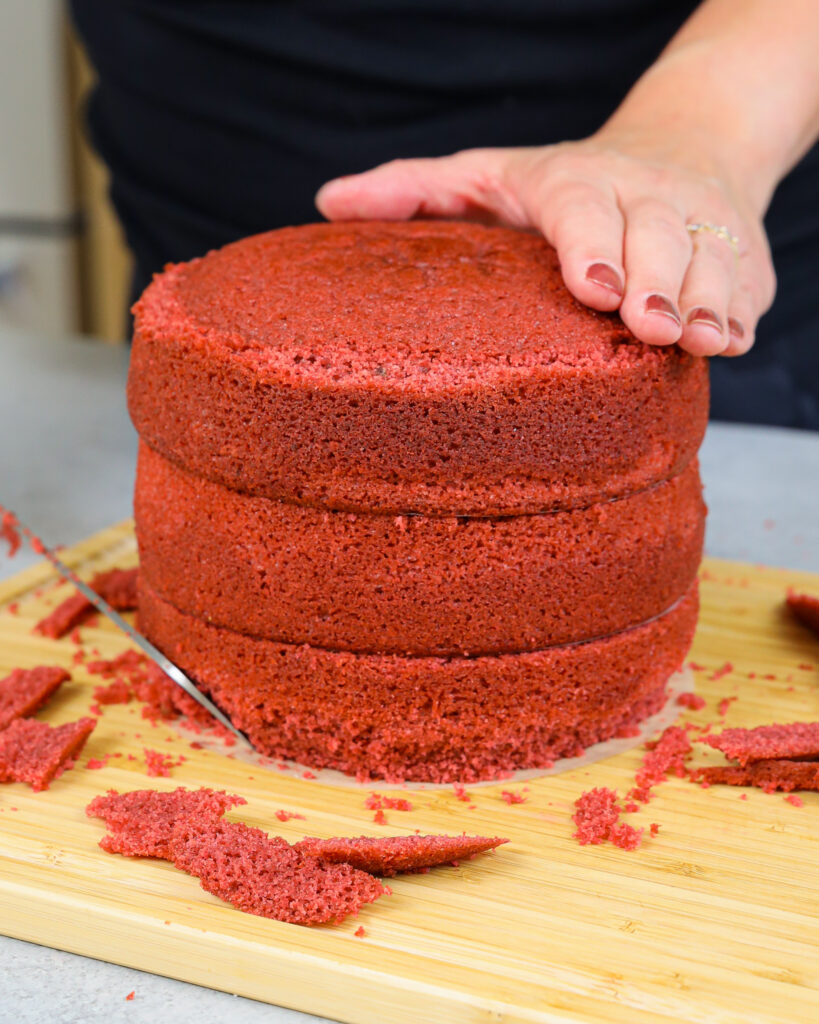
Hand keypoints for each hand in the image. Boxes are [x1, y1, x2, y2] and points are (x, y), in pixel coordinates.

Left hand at [316, 137, 776, 356]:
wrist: (682, 146)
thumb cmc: (566, 182)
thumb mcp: (487, 176)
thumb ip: (414, 188)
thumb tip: (328, 202)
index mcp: (579, 182)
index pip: (589, 207)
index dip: (594, 245)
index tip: (592, 288)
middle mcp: (646, 196)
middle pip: (660, 235)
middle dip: (658, 281)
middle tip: (650, 327)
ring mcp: (702, 223)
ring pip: (713, 262)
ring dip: (708, 302)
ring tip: (698, 341)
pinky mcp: (741, 253)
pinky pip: (747, 287)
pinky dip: (740, 314)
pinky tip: (727, 341)